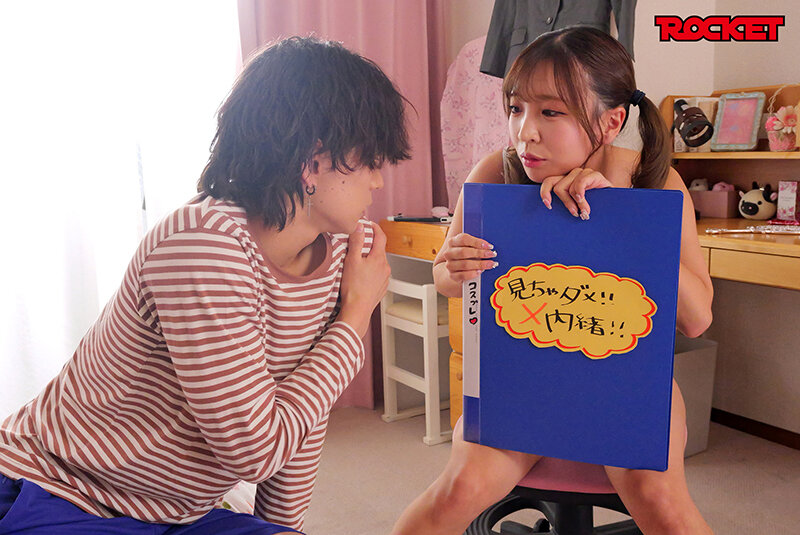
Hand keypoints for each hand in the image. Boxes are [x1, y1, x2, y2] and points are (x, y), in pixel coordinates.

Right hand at [338, 222, 390, 337]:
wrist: (357, 309)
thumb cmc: (354, 287)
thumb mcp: (351, 260)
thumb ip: (356, 241)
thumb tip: (359, 227)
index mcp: (379, 258)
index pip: (381, 236)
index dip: (375, 227)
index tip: (369, 224)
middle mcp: (385, 267)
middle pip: (379, 250)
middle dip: (370, 245)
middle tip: (358, 244)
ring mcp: (385, 278)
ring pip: (379, 263)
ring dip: (370, 259)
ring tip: (357, 263)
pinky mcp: (382, 287)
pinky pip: (378, 274)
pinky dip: (371, 271)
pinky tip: (361, 276)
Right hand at [439, 232, 496, 281]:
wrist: (456, 267)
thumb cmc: (466, 254)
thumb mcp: (469, 246)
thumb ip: (477, 245)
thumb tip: (489, 247)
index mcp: (452, 242)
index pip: (464, 239)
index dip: (477, 242)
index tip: (489, 246)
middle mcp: (449, 253)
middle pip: (464, 252)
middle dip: (480, 253)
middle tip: (492, 254)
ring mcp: (449, 265)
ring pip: (464, 264)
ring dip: (480, 264)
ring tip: (490, 264)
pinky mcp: (452, 275)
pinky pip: (463, 275)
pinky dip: (473, 273)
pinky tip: (480, 271)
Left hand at [540, 167, 612, 219]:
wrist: (614, 204)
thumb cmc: (592, 207)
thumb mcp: (575, 206)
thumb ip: (565, 204)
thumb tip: (550, 210)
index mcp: (565, 181)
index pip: (549, 182)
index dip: (545, 192)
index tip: (548, 205)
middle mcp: (572, 175)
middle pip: (558, 187)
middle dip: (564, 202)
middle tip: (573, 213)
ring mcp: (583, 173)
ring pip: (569, 187)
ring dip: (575, 202)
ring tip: (584, 212)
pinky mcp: (594, 175)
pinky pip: (581, 183)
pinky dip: (581, 194)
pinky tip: (584, 202)